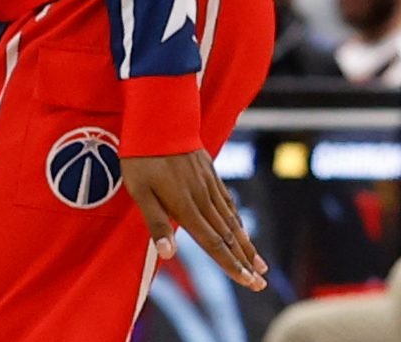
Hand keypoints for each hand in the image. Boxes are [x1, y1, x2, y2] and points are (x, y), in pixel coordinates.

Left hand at [123, 150, 267, 290]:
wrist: (160, 117)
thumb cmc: (143, 156)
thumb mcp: (139, 190)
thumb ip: (156, 222)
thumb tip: (168, 254)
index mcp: (186, 207)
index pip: (213, 244)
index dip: (231, 265)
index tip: (248, 282)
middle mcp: (202, 199)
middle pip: (227, 237)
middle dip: (244, 262)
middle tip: (260, 284)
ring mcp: (209, 185)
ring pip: (231, 221)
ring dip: (246, 244)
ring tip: (260, 264)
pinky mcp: (209, 172)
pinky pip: (228, 202)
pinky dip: (237, 220)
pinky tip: (241, 229)